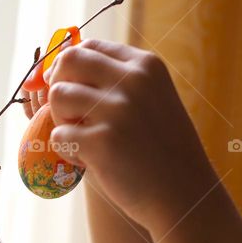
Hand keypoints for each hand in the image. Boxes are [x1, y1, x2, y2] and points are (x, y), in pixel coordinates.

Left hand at [42, 39, 212, 228]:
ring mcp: (117, 110)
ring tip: (81, 138)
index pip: (89, 46)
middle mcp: (132, 80)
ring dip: (61, 119)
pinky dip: (66, 150)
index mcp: (145, 65)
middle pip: (67, 61)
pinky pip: (59, 134)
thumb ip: (115, 81)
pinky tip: (88, 161)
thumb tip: (56, 66)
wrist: (185, 196)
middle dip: (58, 85)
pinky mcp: (102, 142)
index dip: (70, 67)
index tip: (70, 88)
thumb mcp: (151, 101)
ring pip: (58, 96)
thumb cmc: (161, 150)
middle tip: (67, 112)